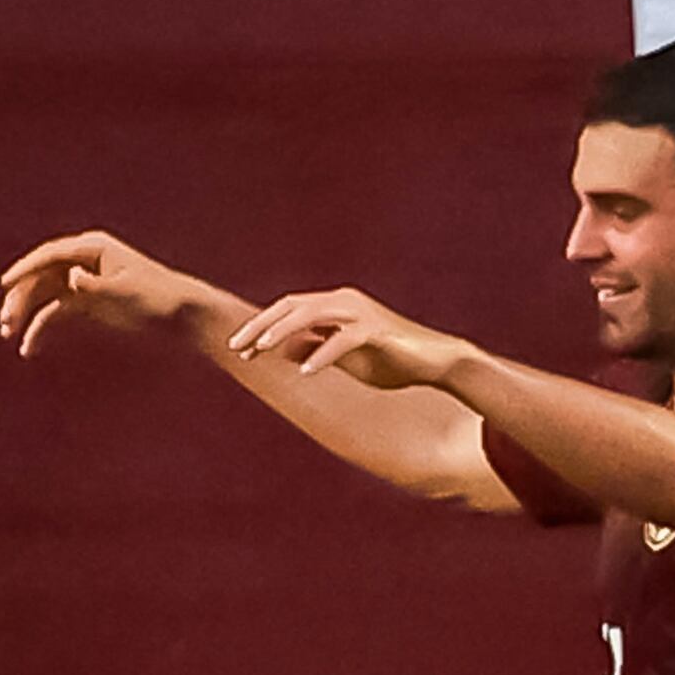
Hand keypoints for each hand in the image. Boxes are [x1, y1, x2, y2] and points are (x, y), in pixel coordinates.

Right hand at [0, 229, 212, 354]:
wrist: (184, 317)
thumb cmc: (159, 300)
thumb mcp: (127, 294)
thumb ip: (96, 286)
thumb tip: (71, 277)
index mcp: (95, 249)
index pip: (51, 255)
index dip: (25, 269)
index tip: (5, 284)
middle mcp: (84, 262)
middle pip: (42, 276)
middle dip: (21, 296)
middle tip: (5, 321)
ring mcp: (84, 282)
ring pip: (44, 295)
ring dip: (26, 313)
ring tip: (9, 334)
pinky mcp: (88, 304)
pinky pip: (57, 313)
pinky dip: (42, 328)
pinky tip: (29, 348)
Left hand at [224, 287, 477, 392]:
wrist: (437, 362)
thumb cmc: (392, 360)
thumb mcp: (345, 358)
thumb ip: (315, 348)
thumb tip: (282, 349)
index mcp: (335, 305)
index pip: (288, 310)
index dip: (261, 327)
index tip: (240, 350)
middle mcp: (344, 301)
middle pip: (292, 306)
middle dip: (261, 325)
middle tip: (237, 347)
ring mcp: (360, 313)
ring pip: (312, 315)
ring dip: (283, 332)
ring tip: (262, 351)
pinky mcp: (377, 330)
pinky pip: (342, 340)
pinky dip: (323, 355)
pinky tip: (306, 373)